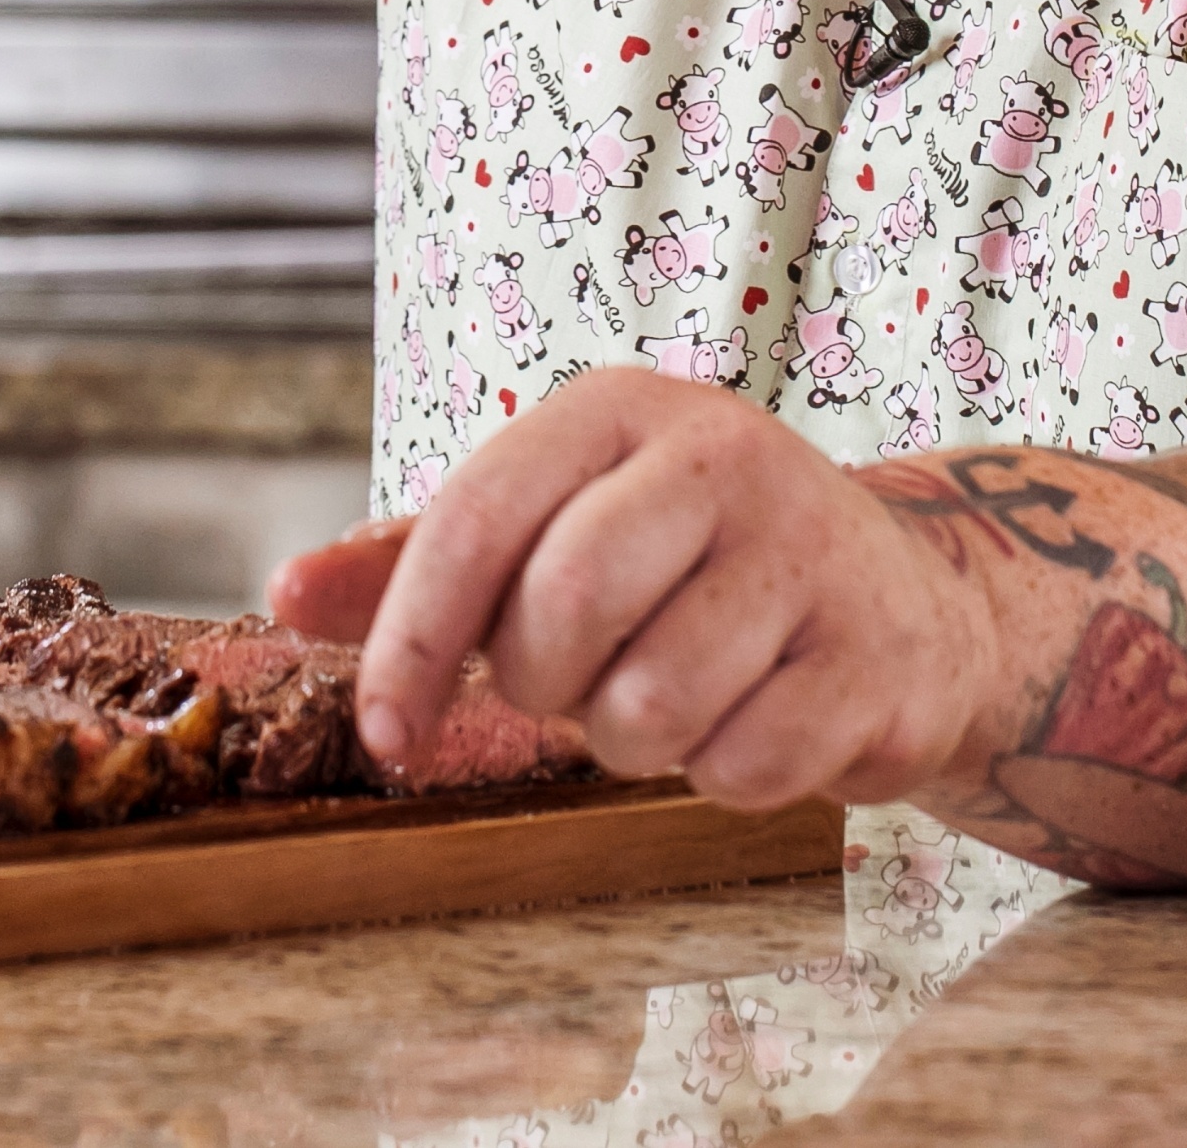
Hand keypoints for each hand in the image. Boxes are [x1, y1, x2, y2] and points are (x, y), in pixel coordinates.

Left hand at [270, 371, 990, 813]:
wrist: (903, 598)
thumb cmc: (689, 563)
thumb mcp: (557, 525)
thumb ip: (421, 561)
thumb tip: (283, 594)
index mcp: (620, 411)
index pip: (476, 518)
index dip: (411, 640)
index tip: (387, 735)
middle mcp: (721, 454)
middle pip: (565, 607)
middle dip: (545, 688)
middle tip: (579, 685)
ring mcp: (810, 549)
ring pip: (653, 702)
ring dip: (635, 741)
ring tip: (672, 695)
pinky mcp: (875, 653)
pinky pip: (745, 767)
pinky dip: (725, 776)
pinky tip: (755, 716)